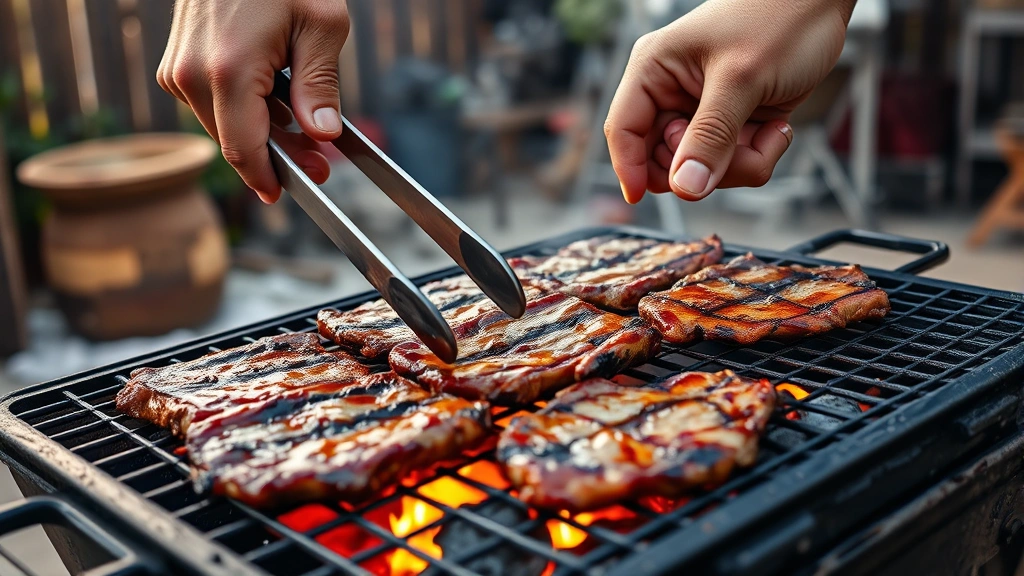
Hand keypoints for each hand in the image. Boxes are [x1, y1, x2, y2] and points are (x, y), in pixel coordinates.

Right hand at [158, 0, 349, 202]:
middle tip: (320, 164)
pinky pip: (213, 103)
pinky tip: (278, 99)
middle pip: (234, 141)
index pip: (243, 149)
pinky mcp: (178, 62)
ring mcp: (178, 68)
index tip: (286, 195)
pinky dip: (246, 109)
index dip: (267, 180)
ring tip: (308, 130)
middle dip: (278, 158)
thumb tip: (323, 134)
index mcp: (226, 71)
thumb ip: (320, 85)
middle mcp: (191, 74)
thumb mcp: (320, 24)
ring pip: (223, 125)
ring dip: (264, 133)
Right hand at [604, 0, 854, 202]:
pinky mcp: (731, 126)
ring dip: (739, 164)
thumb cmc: (779, 17)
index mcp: (655, 70)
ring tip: (770, 131)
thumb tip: (685, 188)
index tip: (640, 198)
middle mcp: (672, 94)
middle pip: (664, 162)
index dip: (628, 167)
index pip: (623, 130)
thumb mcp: (742, 79)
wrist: (823, 3)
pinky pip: (731, 165)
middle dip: (705, 167)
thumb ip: (712, 136)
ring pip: (701, 171)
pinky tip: (777, 128)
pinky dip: (757, 156)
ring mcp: (702, 113)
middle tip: (737, 145)